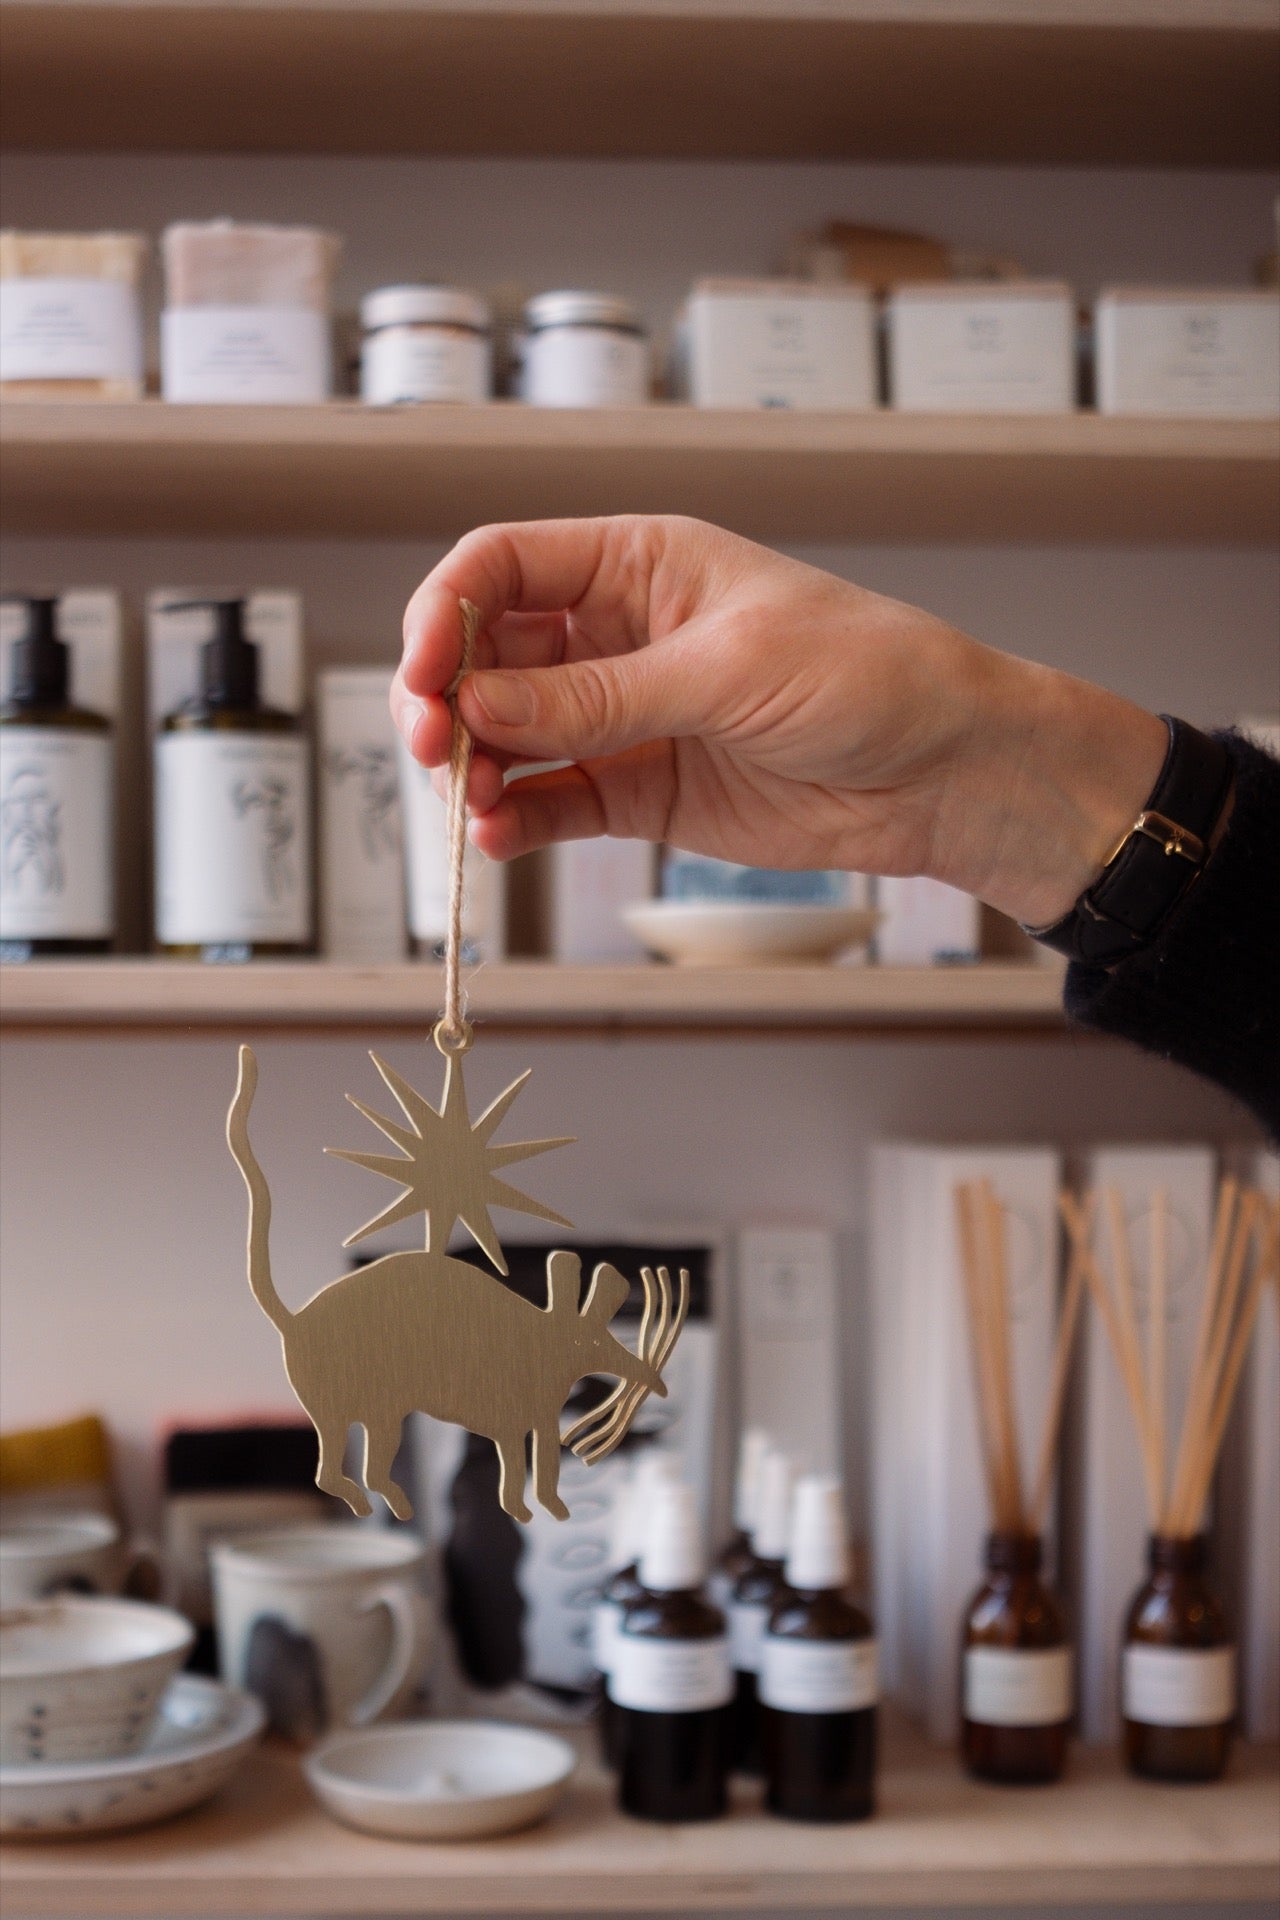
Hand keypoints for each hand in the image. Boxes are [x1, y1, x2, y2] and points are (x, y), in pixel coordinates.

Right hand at [394, 515, 1166, 928]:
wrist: (946, 773)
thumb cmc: (868, 677)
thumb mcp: (728, 669)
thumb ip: (599, 696)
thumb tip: (481, 708)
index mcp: (638, 563)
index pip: (504, 565)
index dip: (444, 613)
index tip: (422, 677)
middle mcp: (617, 634)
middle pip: (489, 654)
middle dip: (447, 699)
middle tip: (433, 749)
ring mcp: (624, 716)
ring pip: (511, 736)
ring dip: (476, 769)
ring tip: (472, 805)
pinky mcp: (640, 791)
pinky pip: (553, 802)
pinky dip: (518, 822)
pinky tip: (500, 839)